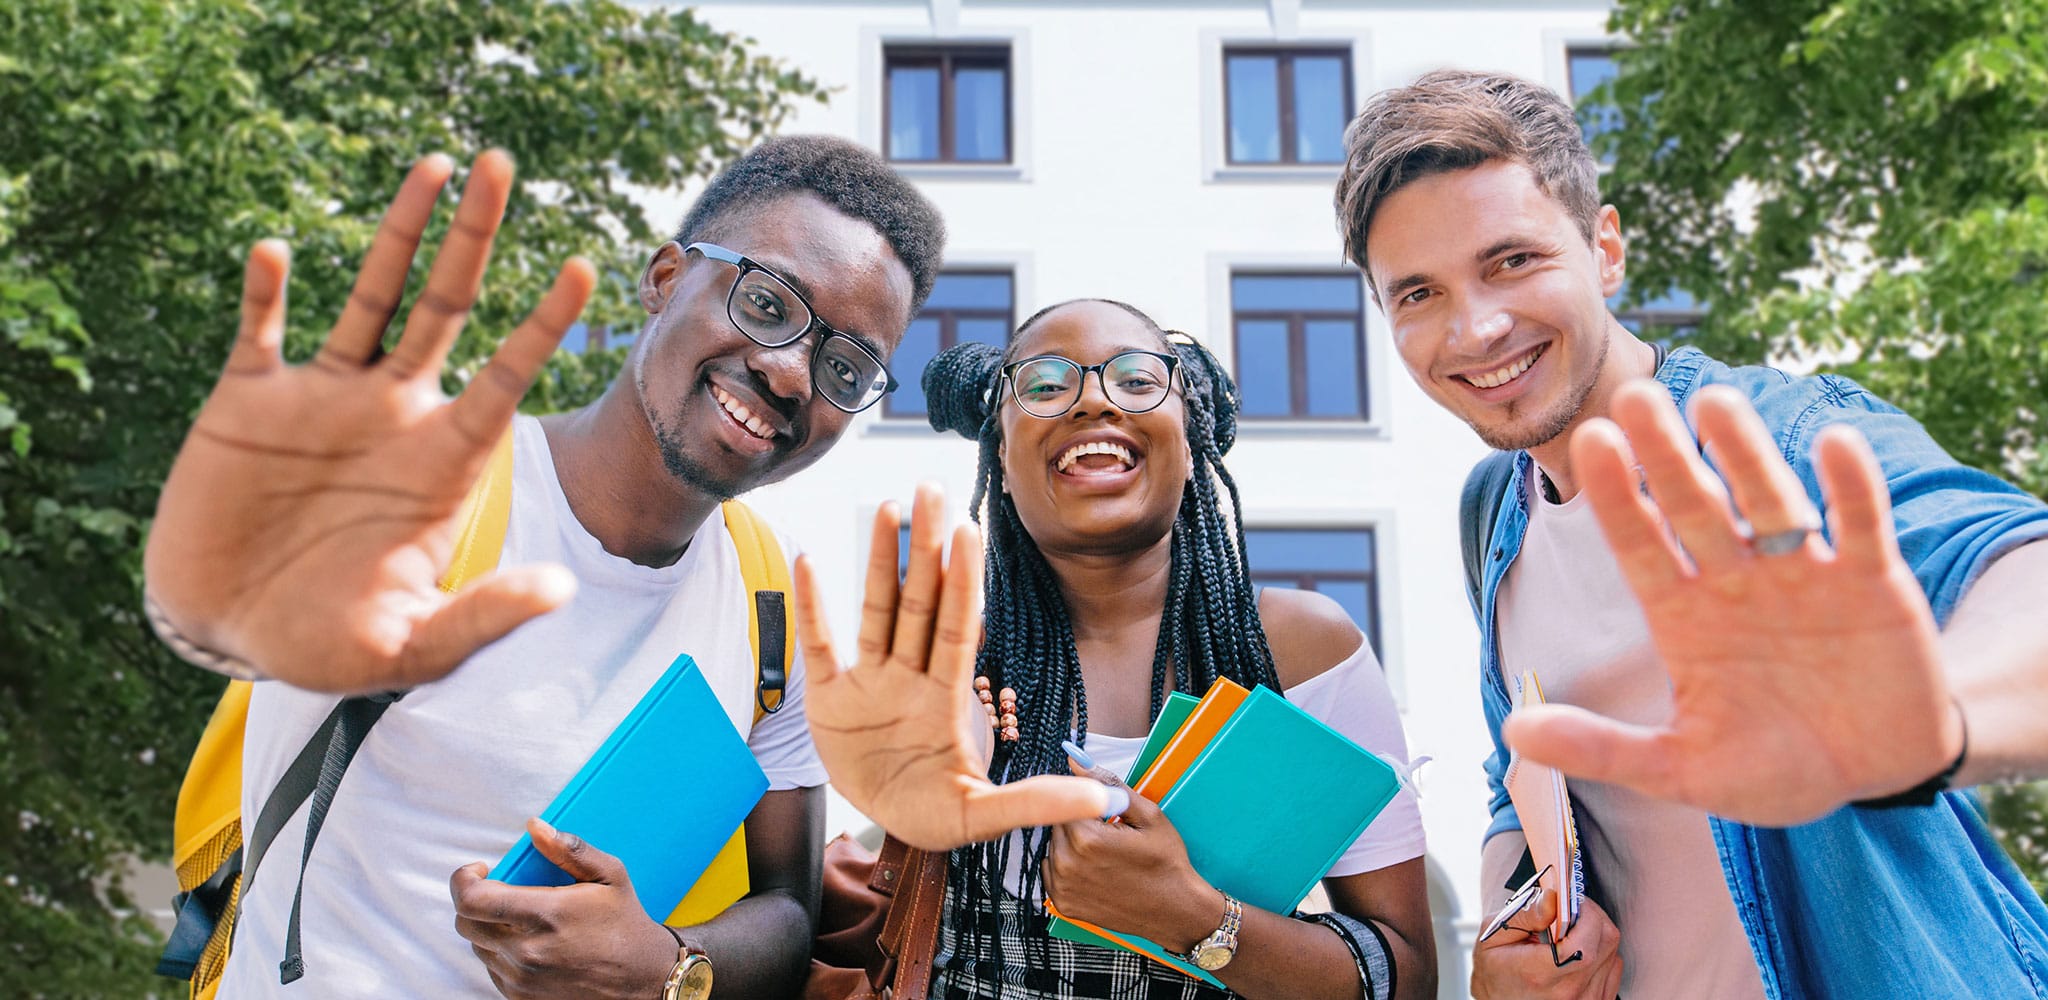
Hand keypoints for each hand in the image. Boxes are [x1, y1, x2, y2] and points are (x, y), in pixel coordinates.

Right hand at [143, 152, 594, 693]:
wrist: (225, 631)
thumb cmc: (325, 643)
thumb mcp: (411, 645)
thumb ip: (483, 616)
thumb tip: (560, 592)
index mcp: (443, 460)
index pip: (505, 376)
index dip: (542, 324)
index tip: (582, 267)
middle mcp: (393, 413)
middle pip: (445, 306)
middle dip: (473, 237)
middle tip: (499, 163)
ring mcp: (324, 399)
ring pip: (370, 296)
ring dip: (398, 232)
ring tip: (433, 165)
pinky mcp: (249, 402)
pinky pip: (262, 332)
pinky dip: (268, 292)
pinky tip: (278, 255)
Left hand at [450, 818, 678, 999]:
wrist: (642, 978)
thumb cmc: (625, 924)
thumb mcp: (609, 875)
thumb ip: (569, 849)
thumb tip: (536, 828)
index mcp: (546, 915)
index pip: (472, 900)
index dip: (463, 880)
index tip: (480, 871)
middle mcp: (527, 952)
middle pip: (466, 923)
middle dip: (475, 901)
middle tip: (500, 890)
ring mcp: (522, 979)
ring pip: (478, 947)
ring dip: (490, 927)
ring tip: (522, 918)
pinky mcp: (522, 997)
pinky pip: (492, 969)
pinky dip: (502, 952)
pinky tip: (530, 943)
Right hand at [794, 483, 1125, 851]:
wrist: (886, 831)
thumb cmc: (938, 815)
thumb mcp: (985, 816)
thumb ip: (1037, 802)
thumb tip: (1104, 798)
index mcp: (946, 698)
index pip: (957, 627)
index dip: (962, 581)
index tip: (969, 531)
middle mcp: (908, 678)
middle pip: (919, 602)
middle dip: (926, 548)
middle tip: (931, 490)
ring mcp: (868, 683)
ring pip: (876, 611)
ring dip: (880, 561)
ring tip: (888, 509)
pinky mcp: (828, 699)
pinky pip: (818, 646)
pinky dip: (810, 607)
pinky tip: (808, 563)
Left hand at [1043, 755, 1212, 950]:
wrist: (1175, 910)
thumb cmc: (1166, 862)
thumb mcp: (1148, 815)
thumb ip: (1108, 784)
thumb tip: (1075, 759)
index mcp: (1087, 838)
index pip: (1065, 801)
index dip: (1086, 803)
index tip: (1105, 813)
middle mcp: (1068, 864)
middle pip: (1057, 824)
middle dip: (1078, 823)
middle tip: (1109, 834)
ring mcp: (1063, 887)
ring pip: (1054, 847)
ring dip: (1071, 845)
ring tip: (1104, 855)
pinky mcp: (1063, 904)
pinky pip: (1052, 871)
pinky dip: (1067, 867)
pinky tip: (1094, 871)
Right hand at [1472, 891, 1621, 999]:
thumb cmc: (1495, 969)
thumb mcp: (1493, 936)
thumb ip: (1524, 915)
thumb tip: (1552, 898)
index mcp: (1539, 974)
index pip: (1583, 945)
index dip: (1586, 915)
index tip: (1574, 903)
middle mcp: (1567, 993)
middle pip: (1605, 943)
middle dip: (1592, 917)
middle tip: (1571, 912)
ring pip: (1613, 953)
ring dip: (1596, 934)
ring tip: (1571, 934)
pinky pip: (1614, 968)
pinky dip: (1602, 953)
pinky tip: (1579, 951)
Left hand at [1505, 380, 1962, 825]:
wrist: (1873, 773)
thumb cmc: (1771, 767)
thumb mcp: (1680, 770)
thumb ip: (1601, 750)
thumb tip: (1513, 733)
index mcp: (1682, 615)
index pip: (1639, 544)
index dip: (1617, 497)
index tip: (1590, 443)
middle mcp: (1736, 580)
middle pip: (1694, 507)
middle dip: (1666, 456)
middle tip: (1634, 396)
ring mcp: (1804, 575)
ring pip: (1770, 501)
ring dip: (1746, 455)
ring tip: (1717, 402)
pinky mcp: (1874, 582)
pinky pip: (1861, 525)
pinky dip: (1851, 487)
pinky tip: (1834, 444)